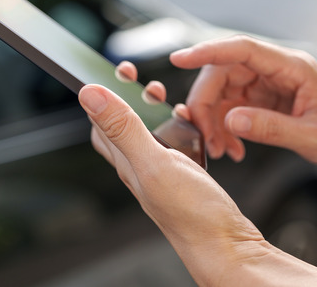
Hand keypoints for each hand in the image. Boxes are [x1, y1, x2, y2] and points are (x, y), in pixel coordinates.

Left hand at [77, 84, 265, 283]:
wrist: (227, 247)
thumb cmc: (192, 214)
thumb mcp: (153, 162)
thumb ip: (123, 127)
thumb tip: (89, 95)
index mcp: (127, 161)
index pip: (100, 123)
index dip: (103, 95)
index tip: (118, 71)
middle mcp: (141, 167)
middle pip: (125, 124)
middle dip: (132, 96)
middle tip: (146, 82)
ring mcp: (164, 172)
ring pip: (153, 133)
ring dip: (159, 111)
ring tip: (170, 100)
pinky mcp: (186, 176)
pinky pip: (178, 145)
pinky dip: (184, 128)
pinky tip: (195, 126)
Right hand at [170, 35, 316, 166]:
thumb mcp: (313, 137)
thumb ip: (271, 128)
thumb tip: (231, 120)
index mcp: (292, 67)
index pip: (241, 49)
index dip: (207, 51)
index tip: (178, 59)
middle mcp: (275, 69)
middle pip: (223, 71)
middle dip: (206, 103)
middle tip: (205, 137)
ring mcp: (267, 82)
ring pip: (222, 89)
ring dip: (212, 119)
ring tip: (220, 149)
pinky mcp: (262, 97)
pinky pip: (231, 105)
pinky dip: (224, 127)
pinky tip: (232, 148)